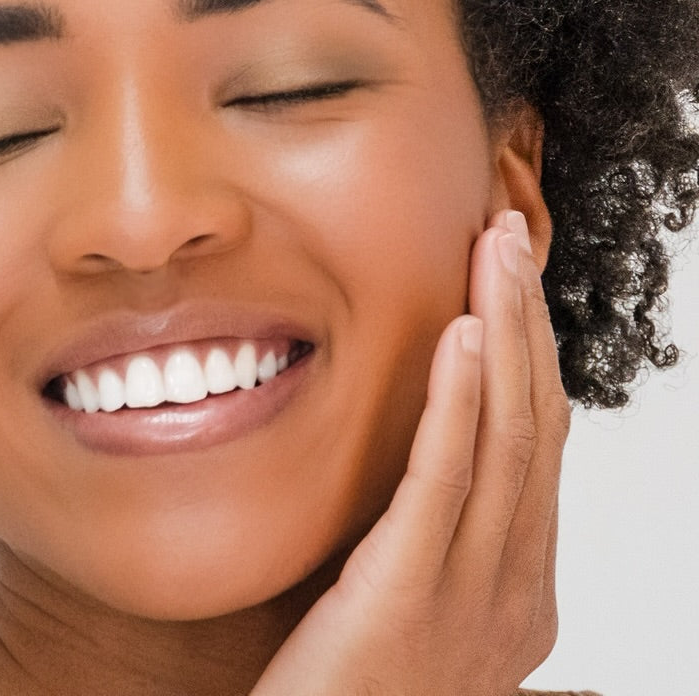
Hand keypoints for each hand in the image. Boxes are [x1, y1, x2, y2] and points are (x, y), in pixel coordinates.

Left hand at [250, 210, 569, 695]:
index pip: (537, 449)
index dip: (531, 356)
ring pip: (506, 439)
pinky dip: (459, 399)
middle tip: (509, 237)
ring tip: (495, 252)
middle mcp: (512, 591)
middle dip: (526, 322)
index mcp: (516, 591)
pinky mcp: (407, 597)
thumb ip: (434, 549)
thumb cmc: (350, 694)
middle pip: (534, 426)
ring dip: (505, 332)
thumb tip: (433, 475)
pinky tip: (463, 333)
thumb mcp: (411, 614)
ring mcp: (470, 598)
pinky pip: (444, 480)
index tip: (510, 283)